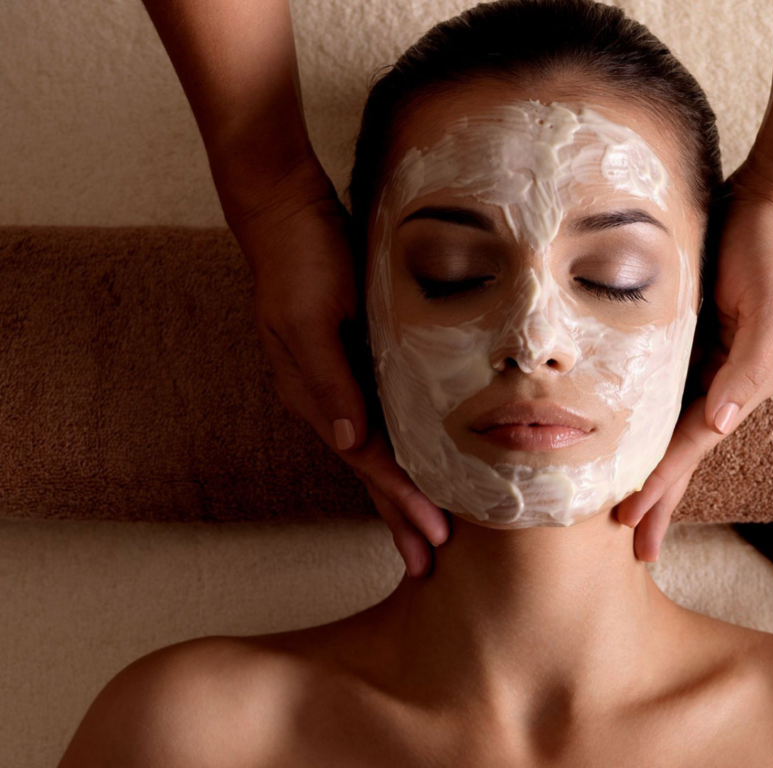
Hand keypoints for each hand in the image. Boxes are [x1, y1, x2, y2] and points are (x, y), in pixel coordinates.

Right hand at [227, 163, 448, 577]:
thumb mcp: (310, 316)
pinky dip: (402, 450)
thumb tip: (348, 443)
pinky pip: (383, 419)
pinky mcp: (354, 359)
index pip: (368, 462)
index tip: (433, 539)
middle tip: (429, 564)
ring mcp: (338, 380)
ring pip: (377, 452)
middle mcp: (325, 397)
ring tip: (426, 532)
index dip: (401, 501)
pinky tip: (422, 462)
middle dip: (399, 518)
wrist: (284, 208)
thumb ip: (329, 380)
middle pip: (371, 472)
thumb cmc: (301, 257)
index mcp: (315, 395)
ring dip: (401, 493)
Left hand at [613, 153, 772, 560]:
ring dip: (652, 469)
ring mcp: (711, 359)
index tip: (631, 521)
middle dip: (661, 499)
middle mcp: (729, 378)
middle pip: (685, 451)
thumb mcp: (771, 305)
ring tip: (627, 510)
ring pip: (673, 427)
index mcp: (747, 380)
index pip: (695, 443)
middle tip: (633, 546)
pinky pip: (667, 391)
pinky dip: (647, 423)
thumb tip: (721, 425)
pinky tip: (629, 441)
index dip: (663, 484)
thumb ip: (748, 366)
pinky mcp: (693, 336)